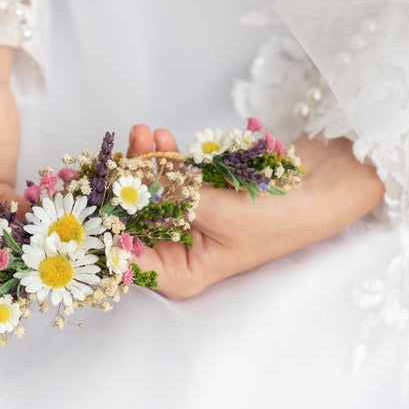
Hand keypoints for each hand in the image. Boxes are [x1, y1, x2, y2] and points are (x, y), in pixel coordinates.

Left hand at [126, 124, 384, 298]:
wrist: (319, 189)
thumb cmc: (277, 218)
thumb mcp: (216, 211)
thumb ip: (168, 196)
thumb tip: (126, 180)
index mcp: (179, 274)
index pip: (124, 258)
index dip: (103, 229)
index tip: (89, 197)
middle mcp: (176, 252)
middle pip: (131, 219)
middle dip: (121, 186)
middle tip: (114, 154)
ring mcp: (185, 222)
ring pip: (146, 192)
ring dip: (142, 163)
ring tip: (142, 134)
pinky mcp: (195, 196)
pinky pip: (167, 177)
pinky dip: (161, 158)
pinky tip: (159, 138)